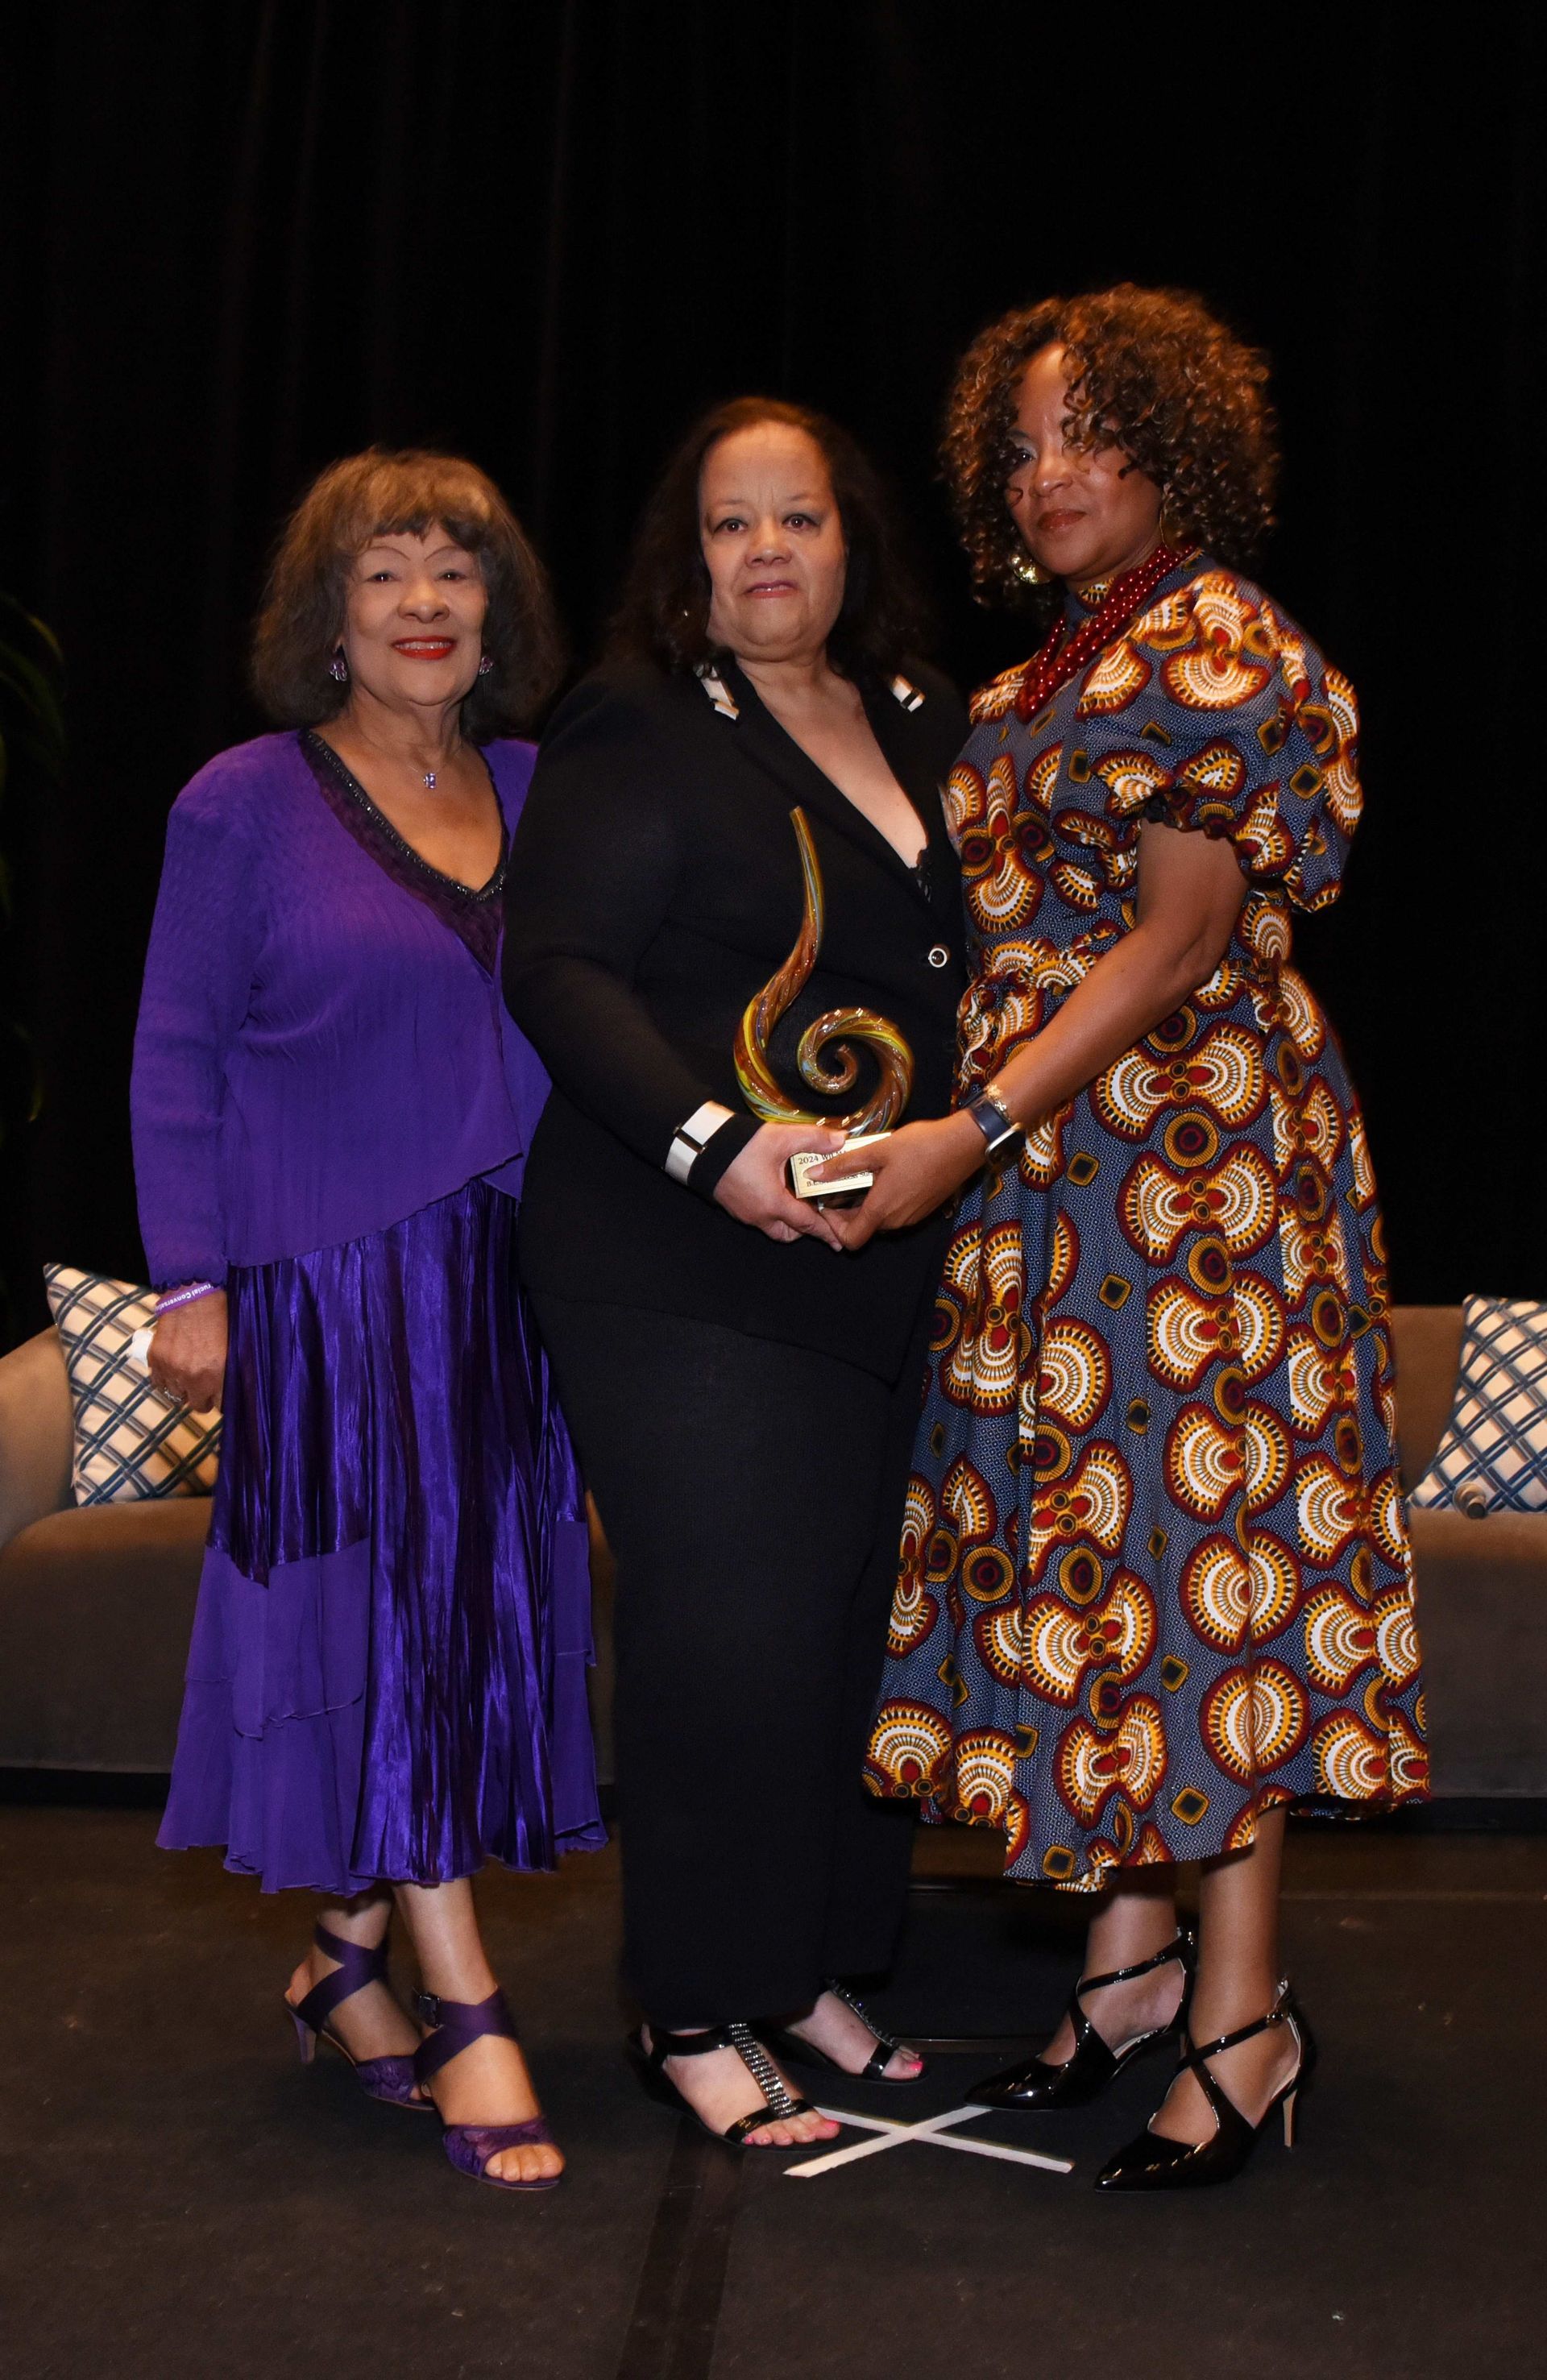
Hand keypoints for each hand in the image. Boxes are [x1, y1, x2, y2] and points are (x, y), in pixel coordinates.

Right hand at [147, 1291, 228, 1412]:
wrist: (194, 1296)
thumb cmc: (219, 1317)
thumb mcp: (235, 1347)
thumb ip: (232, 1373)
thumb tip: (235, 1391)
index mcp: (216, 1374)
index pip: (220, 1406)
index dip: (222, 1401)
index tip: (222, 1396)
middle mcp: (192, 1376)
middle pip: (198, 1405)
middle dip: (203, 1397)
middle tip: (206, 1385)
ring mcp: (171, 1369)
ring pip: (177, 1395)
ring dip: (184, 1388)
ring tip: (190, 1374)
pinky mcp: (156, 1360)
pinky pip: (158, 1383)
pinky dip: (166, 1379)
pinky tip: (174, 1369)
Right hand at [712, 1122, 849, 1248]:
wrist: (702, 1147)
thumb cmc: (740, 1146)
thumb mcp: (781, 1138)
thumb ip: (814, 1139)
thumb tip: (841, 1140)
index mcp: (774, 1204)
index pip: (807, 1225)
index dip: (825, 1233)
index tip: (838, 1243)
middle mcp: (759, 1215)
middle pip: (788, 1233)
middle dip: (804, 1228)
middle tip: (817, 1213)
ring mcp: (745, 1213)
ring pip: (772, 1227)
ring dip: (786, 1220)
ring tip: (797, 1200)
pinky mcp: (735, 1206)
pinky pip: (758, 1217)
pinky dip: (771, 1211)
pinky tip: (776, 1191)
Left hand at [817, 1114, 986, 1250]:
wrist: (963, 1145)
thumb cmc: (921, 1146)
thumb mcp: (877, 1150)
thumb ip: (843, 1165)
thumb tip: (813, 1175)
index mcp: (881, 1209)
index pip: (849, 1240)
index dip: (833, 1228)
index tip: (827, 1205)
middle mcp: (896, 1221)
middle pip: (863, 1228)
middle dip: (846, 1210)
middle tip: (838, 1183)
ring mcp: (911, 1217)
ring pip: (879, 1220)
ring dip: (866, 1203)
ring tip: (862, 1174)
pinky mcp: (922, 1210)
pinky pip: (895, 1213)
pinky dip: (884, 1201)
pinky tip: (885, 1175)